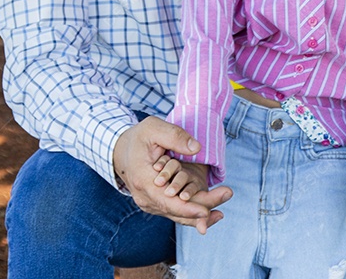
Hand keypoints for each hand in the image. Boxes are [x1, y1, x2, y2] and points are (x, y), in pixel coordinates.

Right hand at [113, 117, 231, 231]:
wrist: (121, 151)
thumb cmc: (138, 138)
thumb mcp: (153, 128)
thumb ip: (175, 136)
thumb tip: (196, 149)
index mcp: (144, 180)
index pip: (167, 201)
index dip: (187, 208)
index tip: (206, 210)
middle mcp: (145, 198)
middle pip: (176, 211)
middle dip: (201, 211)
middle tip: (224, 204)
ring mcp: (150, 203)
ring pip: (176, 215)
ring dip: (199, 216)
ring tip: (220, 215)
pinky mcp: (156, 204)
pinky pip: (175, 212)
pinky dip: (191, 214)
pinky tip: (210, 215)